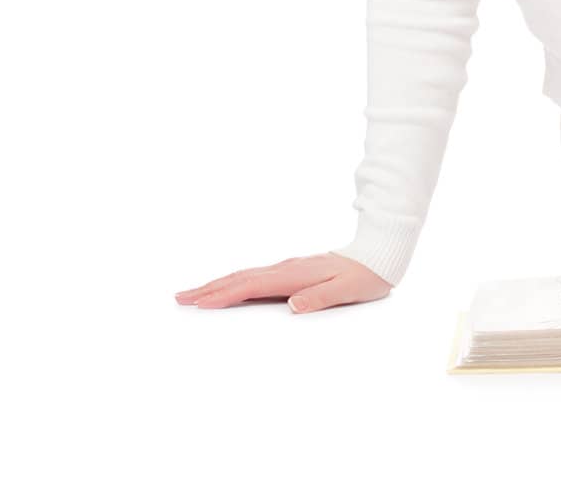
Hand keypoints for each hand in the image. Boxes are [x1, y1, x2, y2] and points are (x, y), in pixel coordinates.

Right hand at [174, 252, 390, 313]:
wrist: (380, 254)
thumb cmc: (365, 276)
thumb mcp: (348, 289)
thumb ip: (321, 297)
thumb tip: (293, 306)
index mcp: (295, 274)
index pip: (253, 285)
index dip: (225, 295)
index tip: (200, 303)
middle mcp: (287, 268)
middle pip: (241, 278)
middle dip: (210, 288)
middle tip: (180, 298)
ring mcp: (287, 268)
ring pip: (245, 276)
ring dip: (218, 284)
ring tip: (194, 294)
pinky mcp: (291, 271)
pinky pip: (255, 278)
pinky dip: (235, 283)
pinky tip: (229, 289)